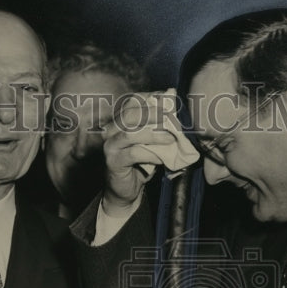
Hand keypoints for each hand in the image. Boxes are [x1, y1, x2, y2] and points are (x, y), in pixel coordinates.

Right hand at [101, 90, 196, 215]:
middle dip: (153, 114)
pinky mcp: (113, 161)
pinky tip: (161, 157)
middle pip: (130, 114)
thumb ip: (157, 127)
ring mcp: (110, 145)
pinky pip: (133, 154)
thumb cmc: (141, 162)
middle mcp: (110, 129)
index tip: (170, 101)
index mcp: (119, 119)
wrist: (126, 189)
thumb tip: (176, 113)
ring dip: (153, 134)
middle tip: (172, 118)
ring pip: (130, 134)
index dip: (151, 98)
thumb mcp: (150, 141)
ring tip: (171, 137)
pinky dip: (150, 154)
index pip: (133, 101)